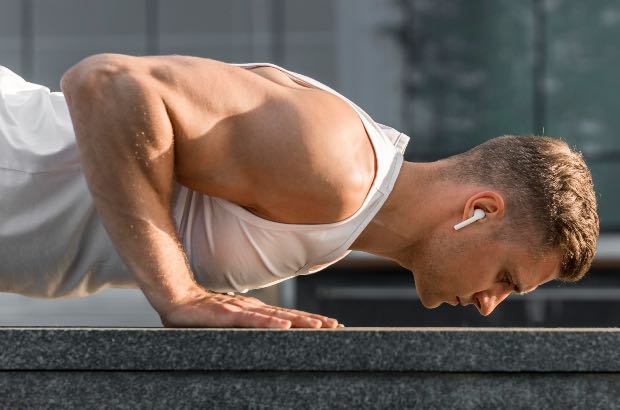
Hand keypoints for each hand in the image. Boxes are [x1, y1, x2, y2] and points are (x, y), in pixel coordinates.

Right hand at [159, 288, 342, 328]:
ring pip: (276, 316)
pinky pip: (251, 320)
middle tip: (336, 325)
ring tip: (320, 326)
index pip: (288, 316)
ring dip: (299, 321)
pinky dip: (269, 323)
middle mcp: (253, 309)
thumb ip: (247, 326)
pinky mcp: (227, 314)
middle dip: (313, 321)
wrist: (178, 300)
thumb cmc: (203, 315)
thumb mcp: (231, 322)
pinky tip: (284, 326)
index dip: (309, 320)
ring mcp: (241, 310)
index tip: (331, 324)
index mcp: (256, 312)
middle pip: (289, 315)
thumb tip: (268, 332)